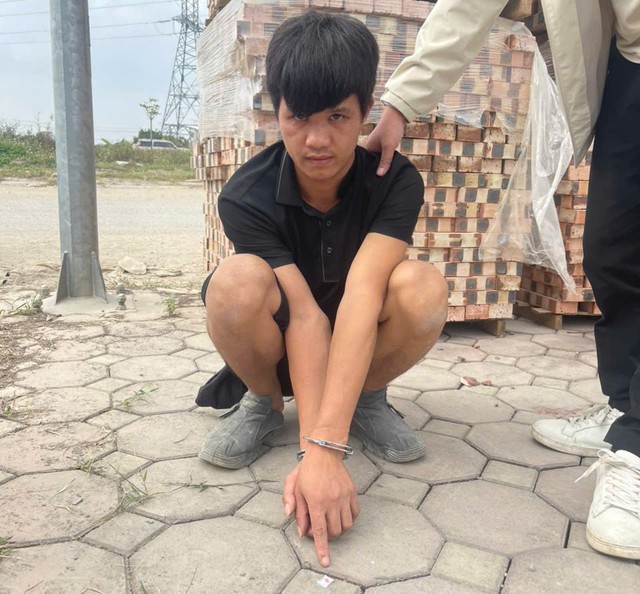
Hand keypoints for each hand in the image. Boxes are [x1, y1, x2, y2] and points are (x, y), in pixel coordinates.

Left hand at [283, 446, 358, 566]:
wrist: (324, 454)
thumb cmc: (306, 471)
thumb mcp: (294, 487)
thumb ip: (295, 509)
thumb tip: (300, 530)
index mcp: (316, 501)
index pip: (320, 531)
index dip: (322, 549)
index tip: (326, 562)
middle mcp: (332, 501)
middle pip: (334, 531)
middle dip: (325, 536)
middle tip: (315, 526)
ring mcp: (344, 497)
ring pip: (346, 526)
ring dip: (337, 529)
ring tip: (328, 520)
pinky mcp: (352, 492)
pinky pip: (354, 514)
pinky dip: (348, 520)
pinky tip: (339, 515)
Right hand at [364, 106, 406, 175]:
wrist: (398, 114)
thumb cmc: (391, 128)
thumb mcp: (389, 146)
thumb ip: (385, 161)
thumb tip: (379, 175)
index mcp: (366, 147)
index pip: (364, 163)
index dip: (368, 172)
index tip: (371, 181)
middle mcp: (369, 147)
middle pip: (371, 162)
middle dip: (375, 169)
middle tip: (377, 181)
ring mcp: (376, 146)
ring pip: (377, 159)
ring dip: (380, 165)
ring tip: (382, 176)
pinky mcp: (382, 145)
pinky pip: (381, 156)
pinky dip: (384, 160)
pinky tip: (387, 166)